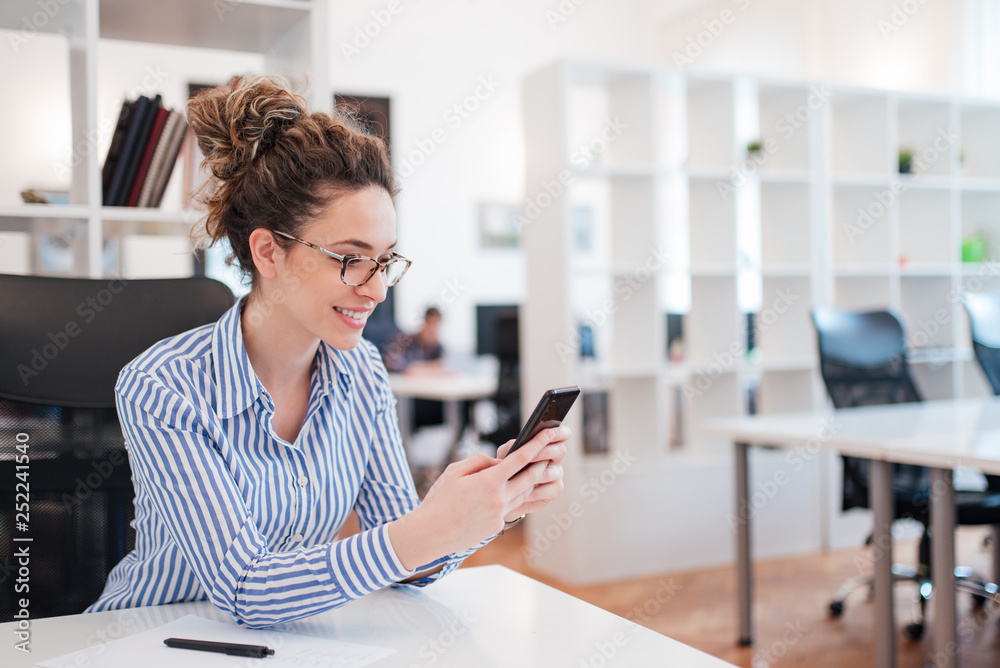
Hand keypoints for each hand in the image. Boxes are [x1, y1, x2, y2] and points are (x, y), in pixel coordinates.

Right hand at [388, 429, 562, 569]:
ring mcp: (499, 515)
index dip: (537, 444)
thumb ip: (480, 462)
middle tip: (551, 451)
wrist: (429, 533)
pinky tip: (513, 490)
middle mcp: (498, 499)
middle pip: (530, 477)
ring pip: (523, 493)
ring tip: (537, 468)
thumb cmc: (439, 499)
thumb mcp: (455, 471)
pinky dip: (513, 497)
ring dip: (532, 481)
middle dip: (542, 463)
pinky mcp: (497, 527)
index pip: (520, 459)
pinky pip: (511, 508)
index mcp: (488, 481)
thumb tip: (498, 462)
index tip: (548, 434)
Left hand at [496, 426, 567, 520]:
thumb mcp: (505, 453)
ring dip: (535, 473)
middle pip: (561, 451)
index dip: (560, 432)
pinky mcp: (554, 490)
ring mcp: (557, 474)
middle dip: (545, 452)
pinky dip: (534, 490)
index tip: (550, 432)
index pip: (564, 433)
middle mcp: (556, 457)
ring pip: (552, 472)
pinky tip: (522, 490)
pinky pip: (548, 489)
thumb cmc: (507, 466)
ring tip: (520, 475)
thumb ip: (510, 446)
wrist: (505, 489)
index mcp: (549, 443)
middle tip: (530, 456)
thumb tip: (516, 444)